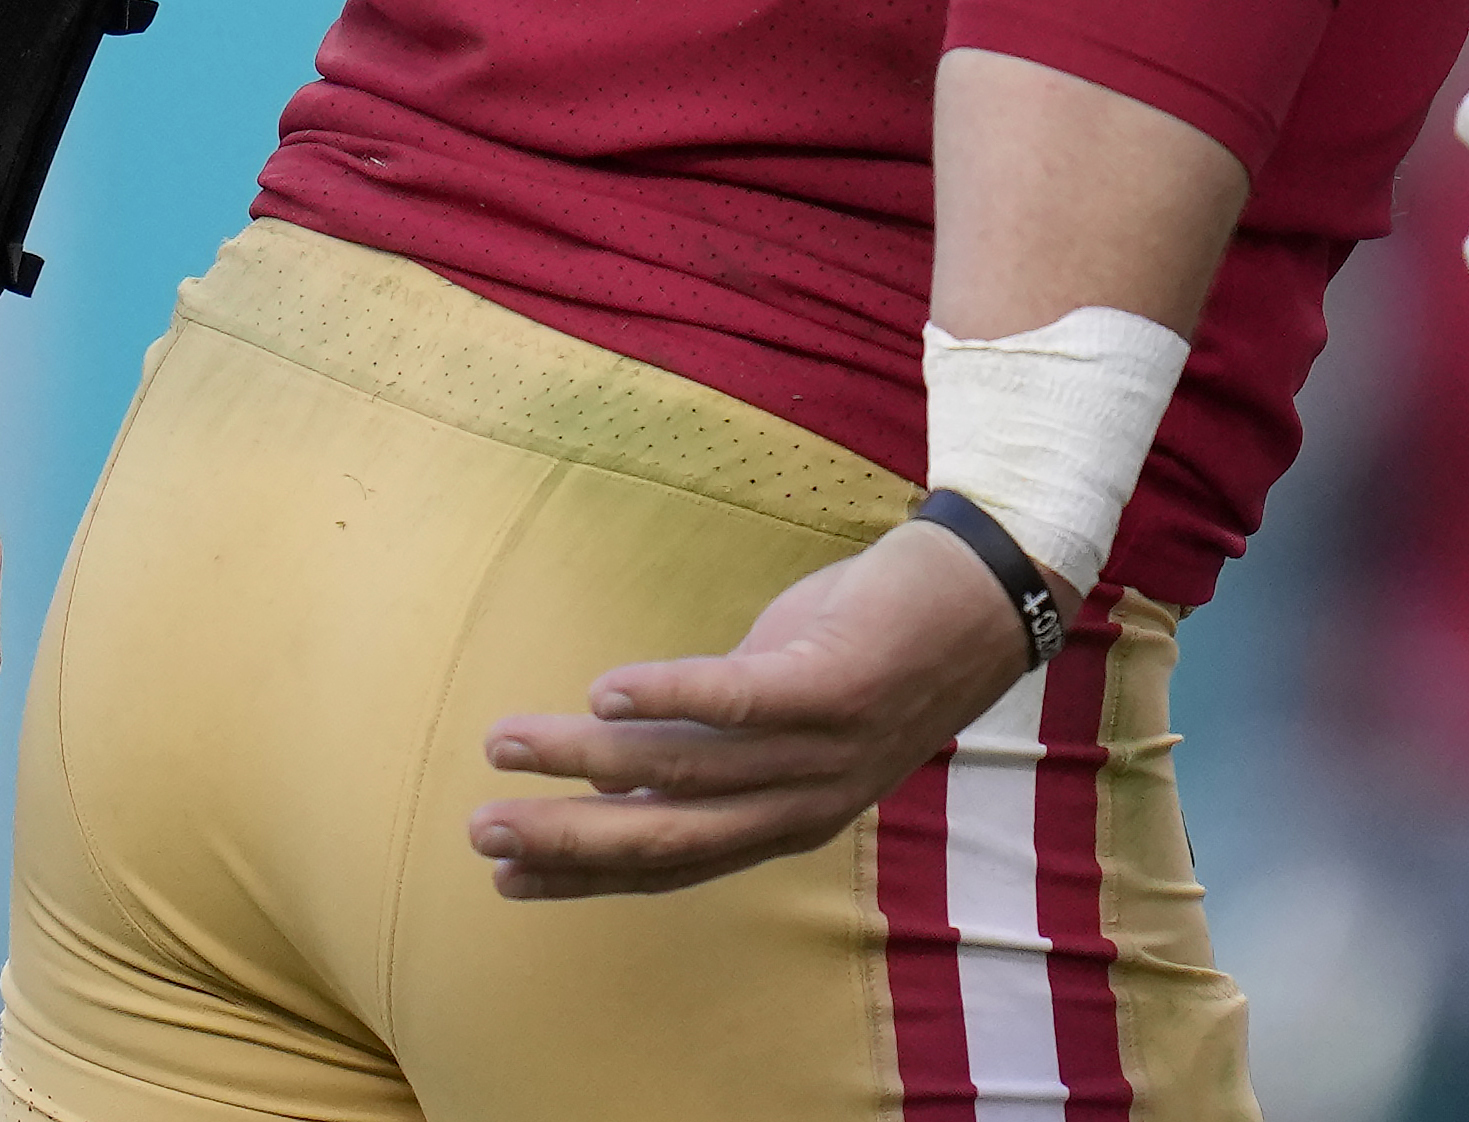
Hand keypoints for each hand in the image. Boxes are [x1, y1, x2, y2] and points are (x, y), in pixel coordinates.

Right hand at [471, 519, 1036, 898]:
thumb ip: (711, 741)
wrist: (986, 591)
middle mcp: (804, 803)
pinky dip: (667, 696)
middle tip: (481, 829)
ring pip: (683, 770)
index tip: (505, 876)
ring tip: (506, 740)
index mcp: (785, 819)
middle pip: (665, 839)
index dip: (586, 874)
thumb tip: (615, 750)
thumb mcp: (783, 709)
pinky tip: (603, 687)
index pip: (670, 866)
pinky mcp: (840, 685)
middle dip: (566, 839)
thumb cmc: (872, 645)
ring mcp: (825, 749)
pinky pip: (739, 700)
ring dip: (583, 757)